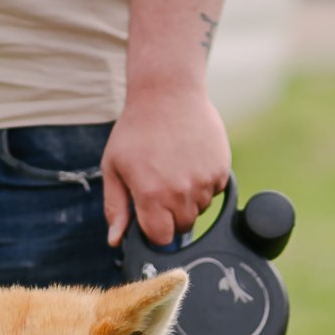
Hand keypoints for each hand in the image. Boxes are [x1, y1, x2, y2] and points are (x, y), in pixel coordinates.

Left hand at [102, 80, 230, 246]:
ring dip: (190, 198)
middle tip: (162, 185)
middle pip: (184, 227)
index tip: (151, 217)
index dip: (155, 230)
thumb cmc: (136, 129)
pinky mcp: (220, 171)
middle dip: (173, 214)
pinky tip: (191, 160)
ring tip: (176, 168)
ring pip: (201, 209)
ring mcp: (203, 182)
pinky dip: (205, 183)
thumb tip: (116, 241)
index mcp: (151, 195)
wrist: (168, 93)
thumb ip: (116, 208)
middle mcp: (180, 193)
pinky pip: (215, 192)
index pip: (161, 238)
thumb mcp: (113, 167)